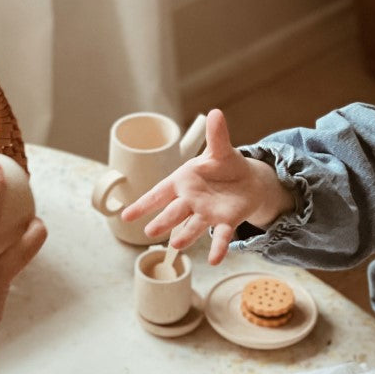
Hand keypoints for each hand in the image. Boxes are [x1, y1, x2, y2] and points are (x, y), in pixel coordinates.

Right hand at [119, 109, 291, 264]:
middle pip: (174, 212)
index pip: (159, 193)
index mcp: (183, 182)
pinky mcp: (225, 222)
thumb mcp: (220, 150)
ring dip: (185, 235)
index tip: (126, 215)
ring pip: (193, 226)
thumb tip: (216, 113)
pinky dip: (218, 248)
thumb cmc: (225, 167)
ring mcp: (207, 214)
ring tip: (177, 244)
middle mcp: (191, 201)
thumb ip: (217, 136)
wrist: (248, 183)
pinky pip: (220, 236)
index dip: (143, 204)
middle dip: (163, 221)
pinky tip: (215, 260)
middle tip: (150, 232)